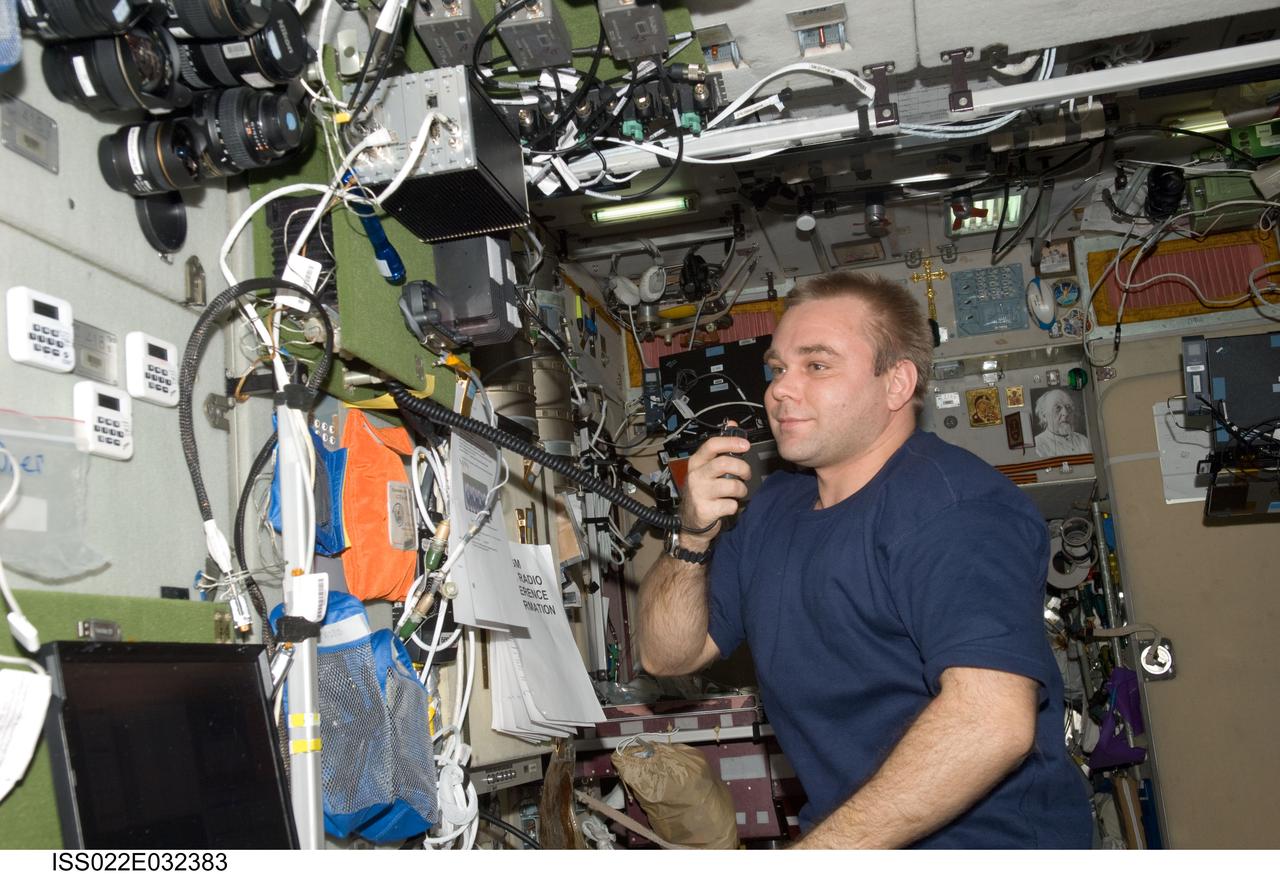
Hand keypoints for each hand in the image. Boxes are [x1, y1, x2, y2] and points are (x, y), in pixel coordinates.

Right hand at [679, 421, 750, 546]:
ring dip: (741, 489)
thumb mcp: (706, 468)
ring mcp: (699, 493)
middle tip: (746, 474)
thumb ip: (720, 448)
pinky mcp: (705, 510)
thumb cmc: (702, 492)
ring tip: (738, 492)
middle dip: (743, 468)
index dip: (731, 442)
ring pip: (732, 485)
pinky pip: (731, 504)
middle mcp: (696, 476)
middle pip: (724, 463)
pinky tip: (727, 505)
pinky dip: (734, 506)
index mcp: (696, 462)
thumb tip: (731, 424)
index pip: (712, 445)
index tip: (745, 445)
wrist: (689, 522)